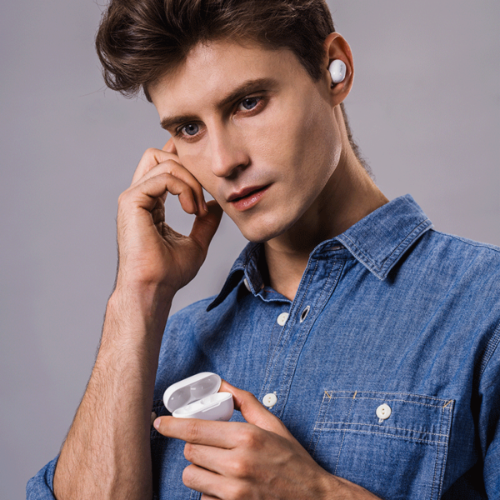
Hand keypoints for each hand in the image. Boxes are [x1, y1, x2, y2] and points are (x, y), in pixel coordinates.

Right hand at [115, 138, 222, 294]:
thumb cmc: (169, 274)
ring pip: (162, 161)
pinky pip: (162, 177)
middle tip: (202, 197)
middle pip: (159, 155)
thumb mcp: (197, 243)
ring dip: (189, 181)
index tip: (206, 173)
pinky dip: (183, 188)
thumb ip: (206, 222)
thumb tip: (217, 205)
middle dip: (187, 167)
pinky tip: (191, 210)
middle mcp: (139, 197)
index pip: (163, 168)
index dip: (183, 161)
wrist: (153, 289)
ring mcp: (133, 197)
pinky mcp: (131, 201)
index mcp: (150, 205)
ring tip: (198, 209)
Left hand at [154, 380, 380, 499]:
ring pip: (191, 477)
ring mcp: (234, 492)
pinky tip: (228, 488)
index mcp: (247, 437)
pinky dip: (210, 492)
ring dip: (200, 470)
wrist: (314, 499)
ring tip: (219, 468)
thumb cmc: (293, 460)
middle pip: (190, 452)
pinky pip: (203, 499)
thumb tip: (221, 385)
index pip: (195, 429)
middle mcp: (237, 464)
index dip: (172, 425)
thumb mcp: (272, 424)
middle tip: (211, 446)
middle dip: (195, 446)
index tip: (160, 422)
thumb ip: (244, 401)